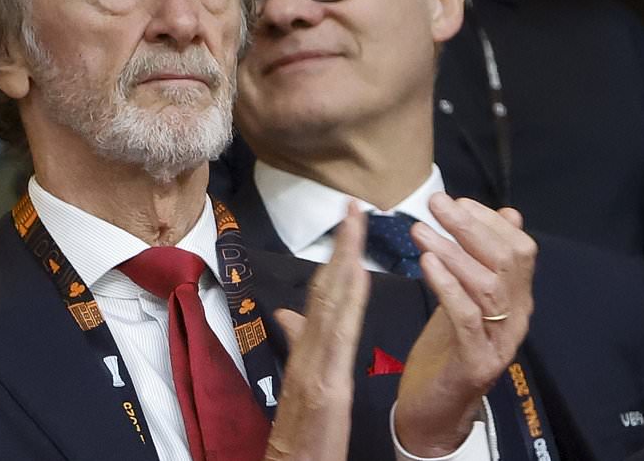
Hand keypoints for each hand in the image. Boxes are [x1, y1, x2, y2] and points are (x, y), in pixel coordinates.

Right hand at [265, 204, 370, 460]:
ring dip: (343, 261)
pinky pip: (338, 337)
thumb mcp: (300, 386)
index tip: (348, 224)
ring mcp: (315, 368)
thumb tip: (287, 313)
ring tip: (355, 225)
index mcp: (308, 353)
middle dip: (340, 247)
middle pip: (325, 290)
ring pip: (330, 305)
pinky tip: (357, 276)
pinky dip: (346, 302)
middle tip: (353, 206)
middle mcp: (309, 353)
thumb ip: (297, 346)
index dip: (335, 258)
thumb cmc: (300, 437)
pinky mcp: (325, 387)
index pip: (322, 296)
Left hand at [395, 194, 535, 456]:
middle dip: (471, 227)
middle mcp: (517, 317)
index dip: (489, 221)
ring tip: (420, 230)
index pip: (518, 249)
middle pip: (507, 262)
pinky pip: (467, 316)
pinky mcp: (477, 361)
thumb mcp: (465, 296)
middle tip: (436, 203)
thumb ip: (481, 260)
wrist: (436, 409)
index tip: (456, 200)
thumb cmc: (447, 349)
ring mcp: (500, 340)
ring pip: (488, 286)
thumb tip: (507, 214)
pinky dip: (448, 286)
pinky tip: (427, 264)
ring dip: (453, 252)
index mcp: (516, 299)